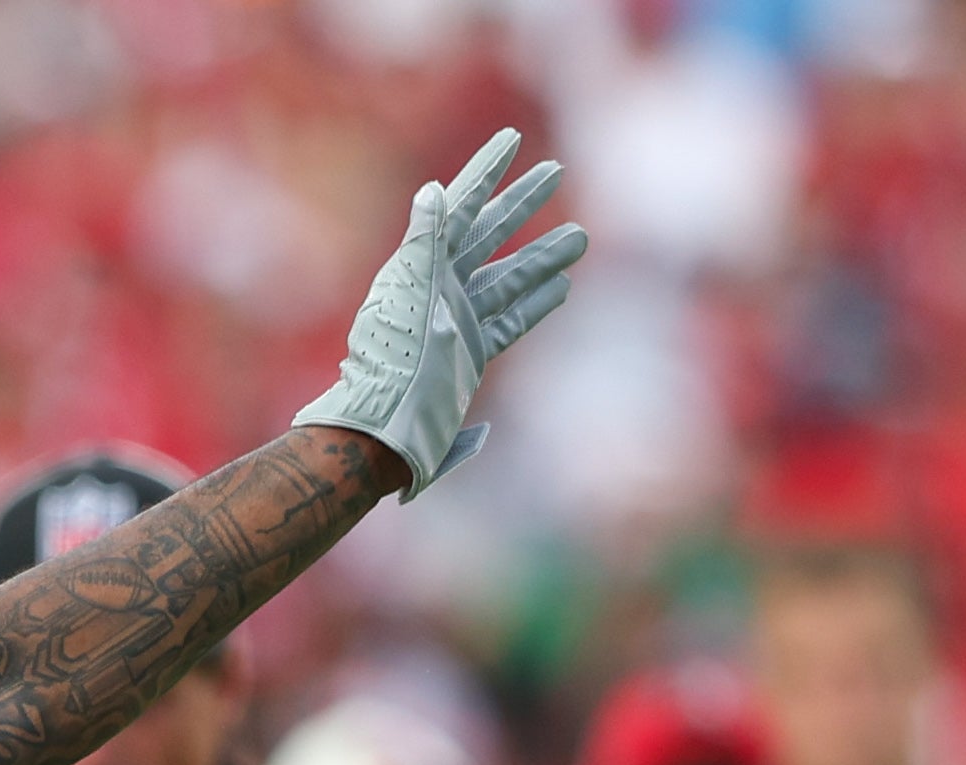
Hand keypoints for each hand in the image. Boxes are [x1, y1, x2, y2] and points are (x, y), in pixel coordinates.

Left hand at [295, 128, 586, 494]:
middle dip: (521, 202)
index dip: (486, 172)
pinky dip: (535, 304)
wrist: (386, 425)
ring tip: (579, 237)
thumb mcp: (410, 290)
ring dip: (542, 255)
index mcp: (422, 267)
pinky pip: (509, 321)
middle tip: (556, 170)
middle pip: (489, 234)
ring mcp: (456, 322)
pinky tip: (562, 287)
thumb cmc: (396, 359)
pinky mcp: (468, 355)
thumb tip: (432, 190)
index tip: (512, 139)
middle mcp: (440, 289)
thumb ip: (424, 241)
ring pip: (508, 278)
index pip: (461, 208)